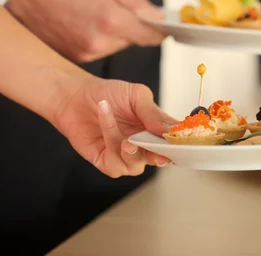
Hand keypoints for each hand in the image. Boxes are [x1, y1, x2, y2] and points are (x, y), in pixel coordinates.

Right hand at [6, 0, 165, 62]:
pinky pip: (99, 50)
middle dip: (132, 27)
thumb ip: (138, 2)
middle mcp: (100, 42)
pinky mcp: (75, 57)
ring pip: (116, 46)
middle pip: (132, 41)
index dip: (159, 31)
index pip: (150, 36)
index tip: (164, 28)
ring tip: (96, 13)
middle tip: (118, 9)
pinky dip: (99, 39)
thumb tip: (158, 17)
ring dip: (115, 34)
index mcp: (112, 21)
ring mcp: (86, 52)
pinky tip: (85, 23)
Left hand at [51, 77, 176, 177]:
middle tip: (159, 151)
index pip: (175, 142)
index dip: (181, 145)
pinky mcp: (106, 161)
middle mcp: (144, 146)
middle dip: (160, 156)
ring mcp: (125, 156)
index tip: (183, 143)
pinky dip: (111, 140)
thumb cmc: (110, 94)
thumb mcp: (137, 95)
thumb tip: (168, 130)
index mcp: (157, 130)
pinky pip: (114, 163)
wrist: (77, 95)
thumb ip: (153, 113)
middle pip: (160, 159)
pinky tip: (105, 117)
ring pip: (136, 166)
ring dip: (131, 151)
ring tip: (126, 136)